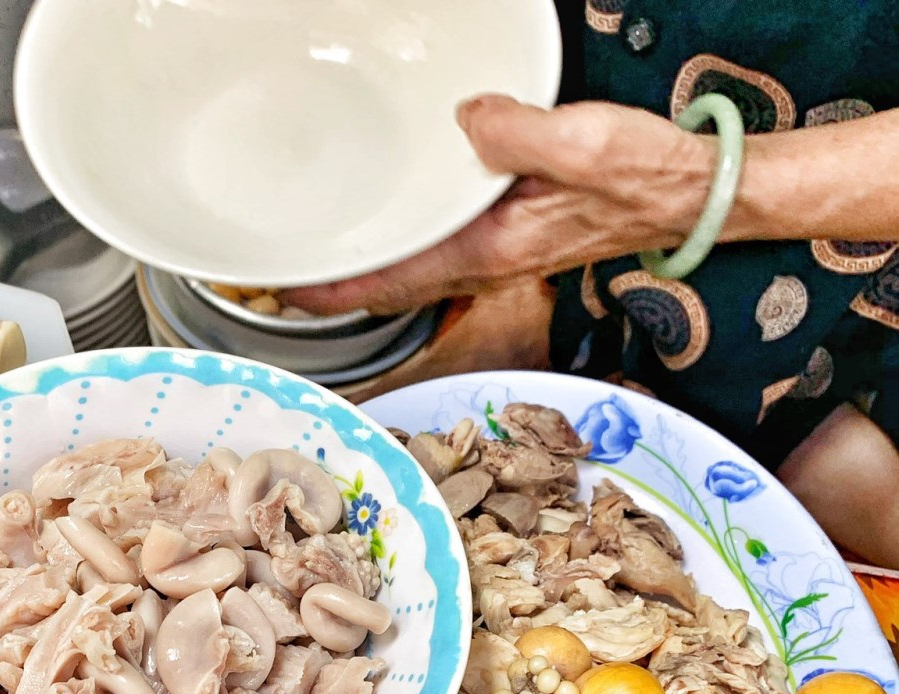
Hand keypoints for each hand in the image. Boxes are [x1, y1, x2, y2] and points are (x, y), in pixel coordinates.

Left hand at [286, 95, 715, 315]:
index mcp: (490, 252)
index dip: (337, 290)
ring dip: (367, 276)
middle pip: (392, 290)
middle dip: (337, 291)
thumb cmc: (643, 176)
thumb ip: (517, 134)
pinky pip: (439, 257)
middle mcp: (486, 266)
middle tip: (285, 283)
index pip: (394, 281)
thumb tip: (466, 119)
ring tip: (323, 263)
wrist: (691, 195)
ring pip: (412, 278)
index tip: (289, 292)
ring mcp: (498, 258)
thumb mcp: (580, 143)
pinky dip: (403, 256)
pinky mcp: (511, 240)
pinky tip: (393, 234)